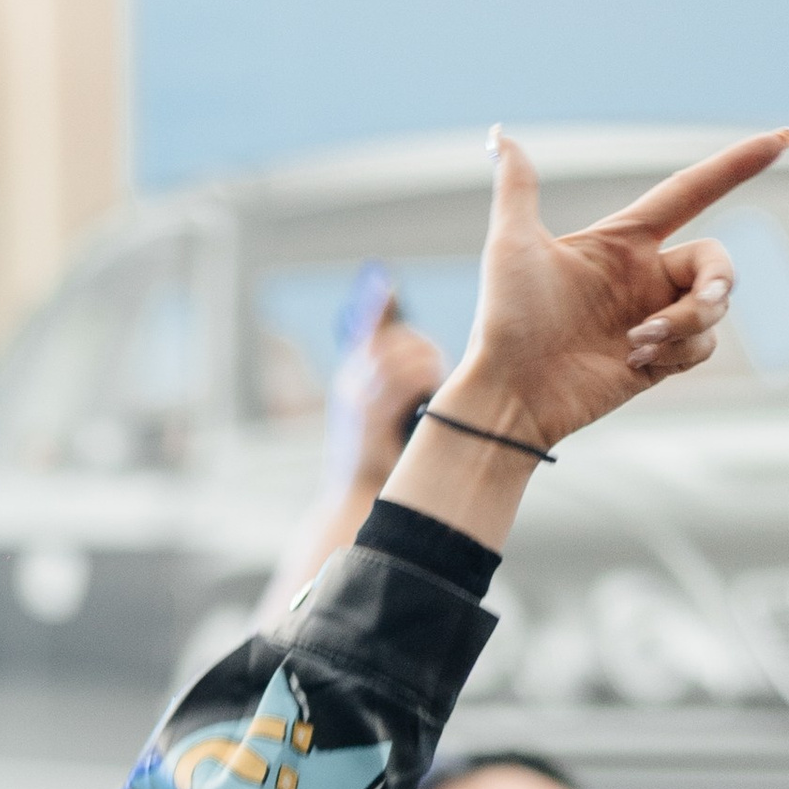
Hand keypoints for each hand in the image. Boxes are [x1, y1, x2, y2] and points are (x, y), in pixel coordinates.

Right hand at [328, 286, 446, 496]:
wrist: (356, 505)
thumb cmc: (379, 463)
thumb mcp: (381, 418)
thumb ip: (393, 386)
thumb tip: (426, 358)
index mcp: (351, 378)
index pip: (366, 328)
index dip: (378, 304)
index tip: (387, 284)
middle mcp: (349, 382)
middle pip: (394, 340)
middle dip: (422, 347)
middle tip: (438, 366)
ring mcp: (356, 398)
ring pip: (401, 356)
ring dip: (426, 363)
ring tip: (435, 384)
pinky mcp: (368, 416)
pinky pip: (403, 381)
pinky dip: (423, 382)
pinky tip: (429, 398)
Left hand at [445, 124, 788, 448]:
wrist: (510, 394)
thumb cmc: (506, 320)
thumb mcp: (511, 244)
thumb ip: (518, 185)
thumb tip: (501, 134)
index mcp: (621, 241)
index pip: (692, 190)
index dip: (737, 165)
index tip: (783, 138)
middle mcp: (644, 275)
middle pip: (718, 260)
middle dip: (718, 279)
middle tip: (696, 302)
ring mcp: (654, 318)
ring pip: (716, 306)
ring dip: (686, 322)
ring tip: (636, 342)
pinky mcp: (659, 360)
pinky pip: (703, 345)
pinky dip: (679, 351)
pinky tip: (635, 361)